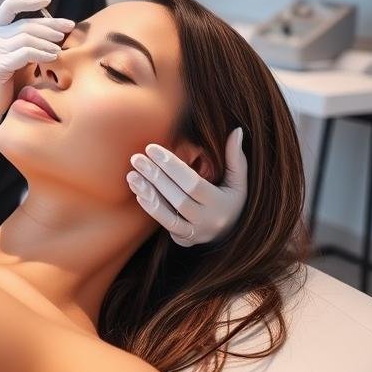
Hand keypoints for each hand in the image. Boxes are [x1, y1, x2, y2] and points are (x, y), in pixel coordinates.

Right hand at [0, 0, 73, 152]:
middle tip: (67, 29)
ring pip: (26, 38)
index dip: (29, 1)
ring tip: (60, 48)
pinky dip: (41, 53)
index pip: (10, 6)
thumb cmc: (8, 76)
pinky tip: (52, 56)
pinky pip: (24, 53)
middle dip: (50, 26)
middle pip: (25, 24)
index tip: (48, 0)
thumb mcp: (18, 52)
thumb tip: (58, 26)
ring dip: (47, 42)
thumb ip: (30, 38)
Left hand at [126, 127, 247, 246]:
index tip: (152, 149)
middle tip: (137, 158)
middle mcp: (208, 221)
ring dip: (148, 194)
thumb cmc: (232, 201)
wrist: (232, 234)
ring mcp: (195, 233)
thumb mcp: (239, 182)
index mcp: (221, 204)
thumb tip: (237, 131)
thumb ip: (236, 158)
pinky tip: (138, 192)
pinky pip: (165, 225)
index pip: (193, 184)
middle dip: (156, 177)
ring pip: (168, 216)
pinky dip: (152, 209)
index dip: (172, 166)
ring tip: (131, 175)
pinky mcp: (184, 240)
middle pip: (178, 199)